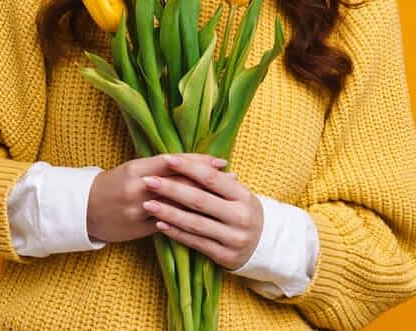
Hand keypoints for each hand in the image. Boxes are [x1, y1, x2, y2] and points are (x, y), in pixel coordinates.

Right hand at [86, 153, 227, 244]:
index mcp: (136, 169)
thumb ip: (158, 167)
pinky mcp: (138, 229)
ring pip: (175, 205)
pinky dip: (185, 220)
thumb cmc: (113, 184)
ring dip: (201, 201)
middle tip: (231, 177)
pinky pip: (167, 224)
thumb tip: (190, 162)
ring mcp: (137, 210)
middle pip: (178, 183)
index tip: (220, 160)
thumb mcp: (133, 169)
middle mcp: (137, 189)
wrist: (85, 209)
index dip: (199, 161)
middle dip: (207, 181)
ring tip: (223, 198)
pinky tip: (203, 219)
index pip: (173, 163)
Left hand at [142, 154, 262, 271]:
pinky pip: (195, 243)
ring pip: (195, 223)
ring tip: (148, 204)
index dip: (188, 167)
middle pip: (200, 201)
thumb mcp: (238, 194)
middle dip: (171, 189)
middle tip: (148, 182)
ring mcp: (233, 238)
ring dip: (168, 213)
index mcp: (243, 195)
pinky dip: (176, 233)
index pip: (211, 178)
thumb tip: (186, 160)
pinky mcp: (225, 256)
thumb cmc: (243, 211)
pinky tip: (160, 225)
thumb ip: (216, 180)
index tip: (166, 159)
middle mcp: (240, 217)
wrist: (266, 244)